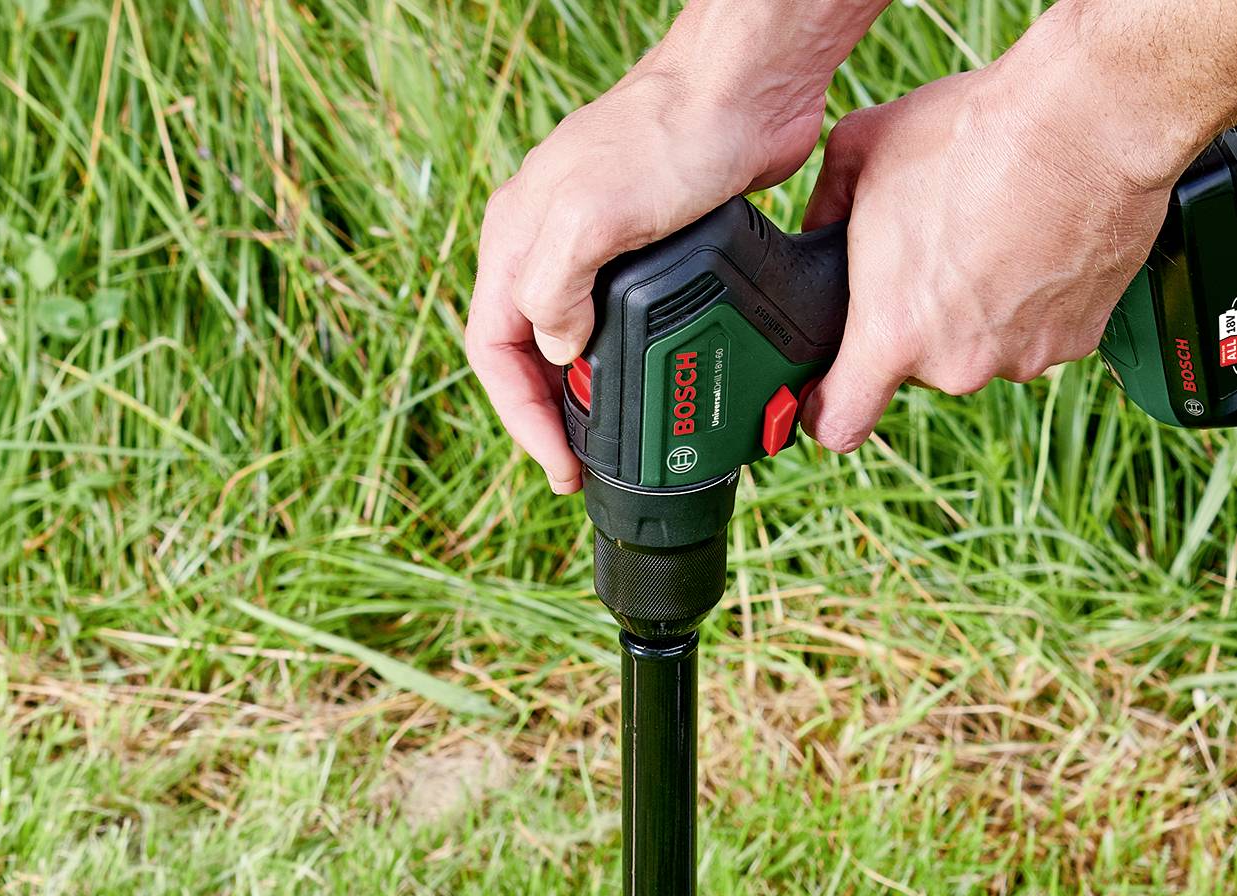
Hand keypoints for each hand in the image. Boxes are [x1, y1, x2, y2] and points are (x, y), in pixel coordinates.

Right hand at [463, 7, 854, 492]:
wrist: (744, 92)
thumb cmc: (666, 137)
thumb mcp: (591, 217)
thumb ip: (556, 290)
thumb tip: (560, 352)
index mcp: (515, 236)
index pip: (492, 346)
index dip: (520, 414)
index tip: (559, 462)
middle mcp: (546, 242)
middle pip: (529, 349)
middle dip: (550, 412)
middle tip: (584, 462)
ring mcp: (596, 244)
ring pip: (575, 337)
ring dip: (589, 391)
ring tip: (617, 437)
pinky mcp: (649, 245)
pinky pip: (623, 319)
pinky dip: (630, 358)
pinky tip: (654, 378)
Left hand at [795, 58, 1183, 451]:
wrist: (1086, 121)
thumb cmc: (972, 132)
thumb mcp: (860, 152)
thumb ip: (825, 208)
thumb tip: (820, 230)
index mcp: (893, 333)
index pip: (840, 423)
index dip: (823, 410)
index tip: (822, 395)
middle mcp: (957, 363)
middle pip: (919, 366)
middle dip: (917, 320)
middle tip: (935, 250)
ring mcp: (1023, 356)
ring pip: (980, 348)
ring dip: (978, 309)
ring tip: (992, 234)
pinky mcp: (1078, 339)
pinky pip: (1037, 332)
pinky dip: (1033, 300)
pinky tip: (1036, 243)